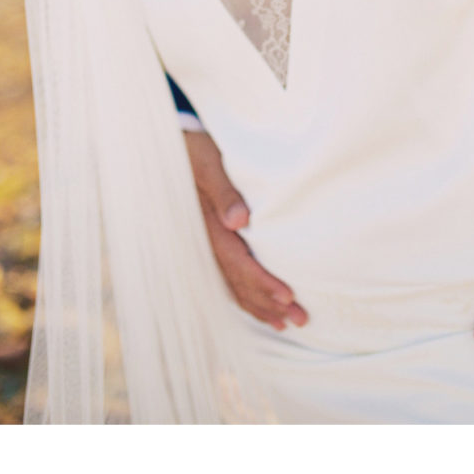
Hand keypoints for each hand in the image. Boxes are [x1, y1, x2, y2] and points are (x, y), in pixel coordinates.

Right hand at [184, 131, 307, 331]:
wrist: (172, 149)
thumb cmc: (196, 152)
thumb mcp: (210, 165)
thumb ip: (225, 193)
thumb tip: (239, 221)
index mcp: (210, 226)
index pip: (239, 264)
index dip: (263, 283)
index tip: (288, 297)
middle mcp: (208, 243)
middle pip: (239, 282)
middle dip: (269, 305)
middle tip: (300, 320)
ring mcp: (207, 245)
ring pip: (233, 285)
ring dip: (259, 306)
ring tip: (284, 324)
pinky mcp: (211, 242)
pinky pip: (226, 277)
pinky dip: (243, 296)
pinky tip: (257, 307)